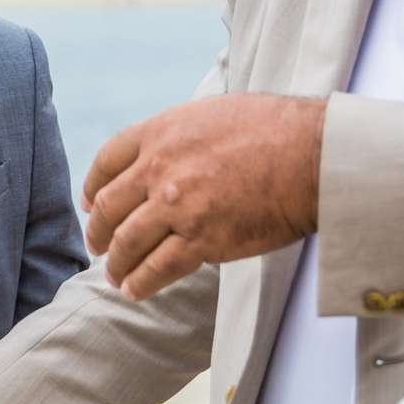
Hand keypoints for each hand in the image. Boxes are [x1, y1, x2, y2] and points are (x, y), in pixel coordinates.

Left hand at [83, 94, 325, 299]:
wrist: (313, 155)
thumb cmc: (277, 129)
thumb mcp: (215, 113)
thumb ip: (184, 134)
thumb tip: (175, 151)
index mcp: (161, 132)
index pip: (108, 161)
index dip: (92, 185)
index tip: (90, 203)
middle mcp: (160, 167)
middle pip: (109, 206)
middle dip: (98, 231)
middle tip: (98, 245)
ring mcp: (177, 205)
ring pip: (127, 242)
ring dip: (116, 264)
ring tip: (115, 276)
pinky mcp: (201, 239)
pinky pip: (157, 268)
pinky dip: (141, 282)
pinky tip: (135, 290)